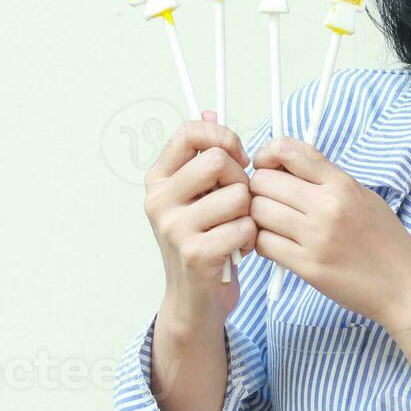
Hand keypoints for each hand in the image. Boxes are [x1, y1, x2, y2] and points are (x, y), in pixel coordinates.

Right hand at [143, 111, 256, 339]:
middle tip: (241, 201)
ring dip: (249, 213)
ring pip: (237, 195)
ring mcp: (174, 228)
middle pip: (218, 161)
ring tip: (238, 228)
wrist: (194, 301)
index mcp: (159, 179)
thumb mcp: (197, 196)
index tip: (237, 157)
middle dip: (242, 178)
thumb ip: (202, 155)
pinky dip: (251, 239)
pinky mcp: (195, 253)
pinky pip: (244, 227)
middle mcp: (159, 200)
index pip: (190, 132)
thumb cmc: (203, 241)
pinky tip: (239, 249)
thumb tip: (209, 109)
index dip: (222, 137)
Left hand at [248, 136, 410, 329]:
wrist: (403, 286)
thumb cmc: (384, 240)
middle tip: (268, 200)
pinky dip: (262, 242)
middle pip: (264, 181)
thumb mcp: (363, 197)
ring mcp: (316, 237)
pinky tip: (276, 244)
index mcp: (342, 184)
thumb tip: (284, 166)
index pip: (288, 150)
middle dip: (258, 189)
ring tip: (273, 224)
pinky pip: (264, 243)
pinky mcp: (308, 266)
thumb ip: (326, 180)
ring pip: (258, 211)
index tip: (267, 166)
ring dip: (259, 217)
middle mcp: (328, 206)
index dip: (267, 154)